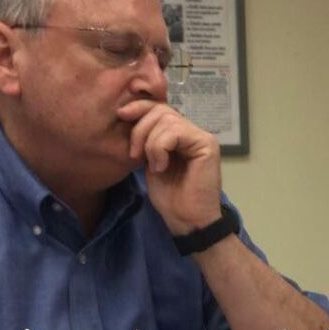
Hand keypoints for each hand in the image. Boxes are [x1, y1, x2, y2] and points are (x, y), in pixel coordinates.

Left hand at [117, 100, 221, 233]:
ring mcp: (201, 137)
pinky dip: (161, 148)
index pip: (158, 108)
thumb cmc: (170, 199)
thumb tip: (128, 113)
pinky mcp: (207, 144)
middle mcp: (193, 132)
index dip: (139, 107)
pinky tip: (161, 167)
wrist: (187, 222)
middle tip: (134, 156)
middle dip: (140, 129)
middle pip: (161, 110)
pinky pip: (176, 132)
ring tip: (153, 166)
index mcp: (179, 134)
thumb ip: (146, 140)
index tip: (121, 115)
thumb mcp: (150, 162)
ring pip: (167, 119)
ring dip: (150, 143)